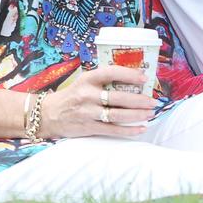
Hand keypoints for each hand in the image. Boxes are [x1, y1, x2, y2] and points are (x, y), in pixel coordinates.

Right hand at [39, 66, 158, 138]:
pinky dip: (128, 130)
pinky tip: (140, 128)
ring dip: (137, 115)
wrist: (49, 114)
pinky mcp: (88, 127)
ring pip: (118, 114)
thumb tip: (133, 78)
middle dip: (139, 100)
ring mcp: (88, 112)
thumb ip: (103, 80)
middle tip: (153, 101)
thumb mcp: (84, 81)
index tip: (144, 77)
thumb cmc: (72, 95)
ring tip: (150, 113)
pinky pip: (112, 130)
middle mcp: (88, 95)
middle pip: (119, 97)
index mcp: (88, 79)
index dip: (129, 74)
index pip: (111, 72)